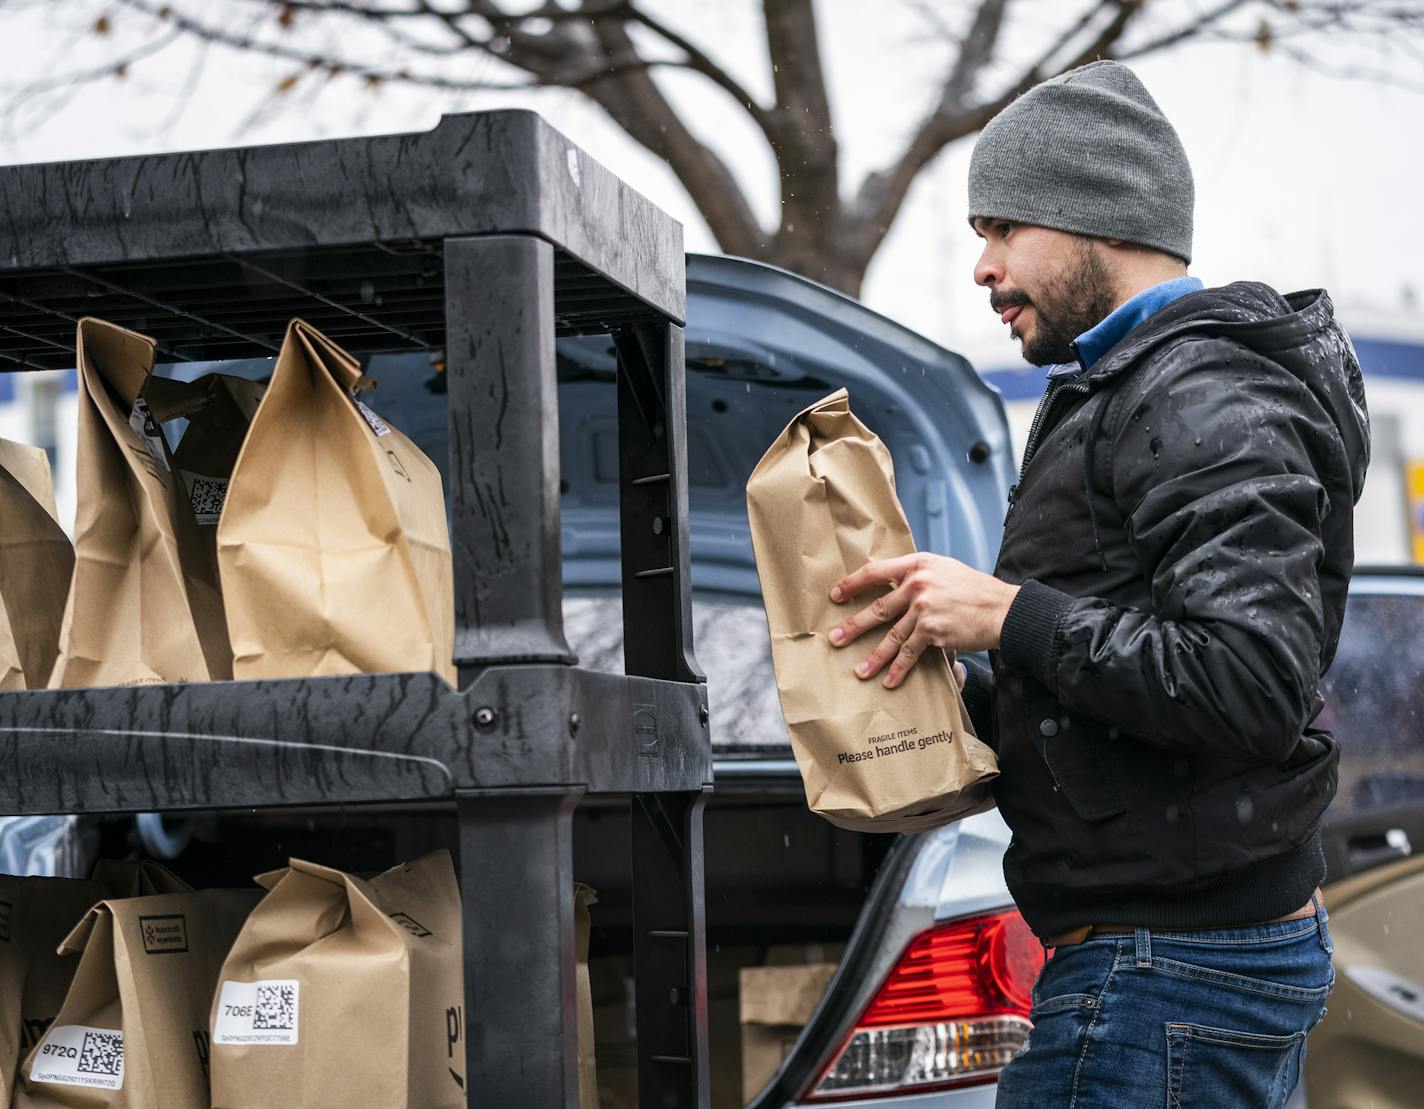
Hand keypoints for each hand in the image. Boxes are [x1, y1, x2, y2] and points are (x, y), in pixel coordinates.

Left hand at [827, 553, 1018, 688]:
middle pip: (878, 608)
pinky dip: (898, 669)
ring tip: (859, 670)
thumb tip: (894, 588)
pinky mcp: (932, 630)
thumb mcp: (944, 570)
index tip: (836, 595)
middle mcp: (918, 583)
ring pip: (891, 636)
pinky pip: (910, 652)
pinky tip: (889, 681)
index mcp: (918, 564)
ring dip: (874, 657)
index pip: (875, 571)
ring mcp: (924, 607)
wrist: (1003, 609)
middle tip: (835, 638)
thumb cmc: (976, 591)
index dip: (853, 584)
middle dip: (853, 626)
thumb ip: (919, 576)